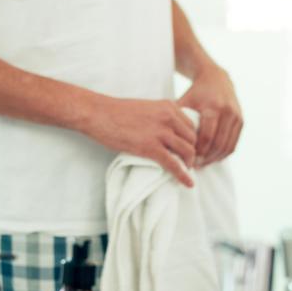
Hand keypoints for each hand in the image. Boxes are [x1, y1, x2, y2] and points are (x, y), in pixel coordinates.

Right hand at [81, 97, 196, 186]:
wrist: (99, 113)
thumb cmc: (117, 113)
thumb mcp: (147, 108)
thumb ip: (161, 118)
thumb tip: (168, 135)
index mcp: (168, 107)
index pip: (191, 126)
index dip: (191, 140)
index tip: (187, 149)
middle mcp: (168, 118)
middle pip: (192, 139)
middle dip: (192, 152)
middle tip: (188, 162)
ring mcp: (160, 132)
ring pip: (187, 151)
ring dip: (189, 163)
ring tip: (185, 170)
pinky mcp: (151, 147)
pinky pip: (173, 164)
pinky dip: (183, 175)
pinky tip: (188, 183)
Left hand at [177, 64, 242, 166]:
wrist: (216, 78)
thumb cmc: (195, 93)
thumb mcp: (184, 102)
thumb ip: (177, 120)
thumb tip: (167, 142)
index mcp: (213, 107)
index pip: (207, 137)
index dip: (198, 151)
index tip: (189, 159)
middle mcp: (227, 112)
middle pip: (218, 144)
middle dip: (206, 158)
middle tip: (196, 166)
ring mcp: (236, 116)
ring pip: (227, 147)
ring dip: (215, 159)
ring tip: (203, 164)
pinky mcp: (241, 121)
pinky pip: (233, 144)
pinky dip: (223, 154)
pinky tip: (213, 158)